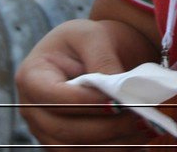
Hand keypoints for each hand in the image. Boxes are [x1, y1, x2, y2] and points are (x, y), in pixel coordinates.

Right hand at [15, 20, 169, 147]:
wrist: (94, 52)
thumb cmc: (91, 40)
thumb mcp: (95, 36)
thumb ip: (103, 61)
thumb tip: (117, 92)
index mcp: (32, 75)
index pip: (55, 96)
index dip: (87, 101)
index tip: (119, 100)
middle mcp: (31, 108)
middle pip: (64, 129)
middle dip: (106, 126)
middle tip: (141, 117)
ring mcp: (44, 129)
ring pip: (75, 147)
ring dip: (113, 142)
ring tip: (145, 128)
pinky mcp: (62, 142)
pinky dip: (112, 148)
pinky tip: (137, 139)